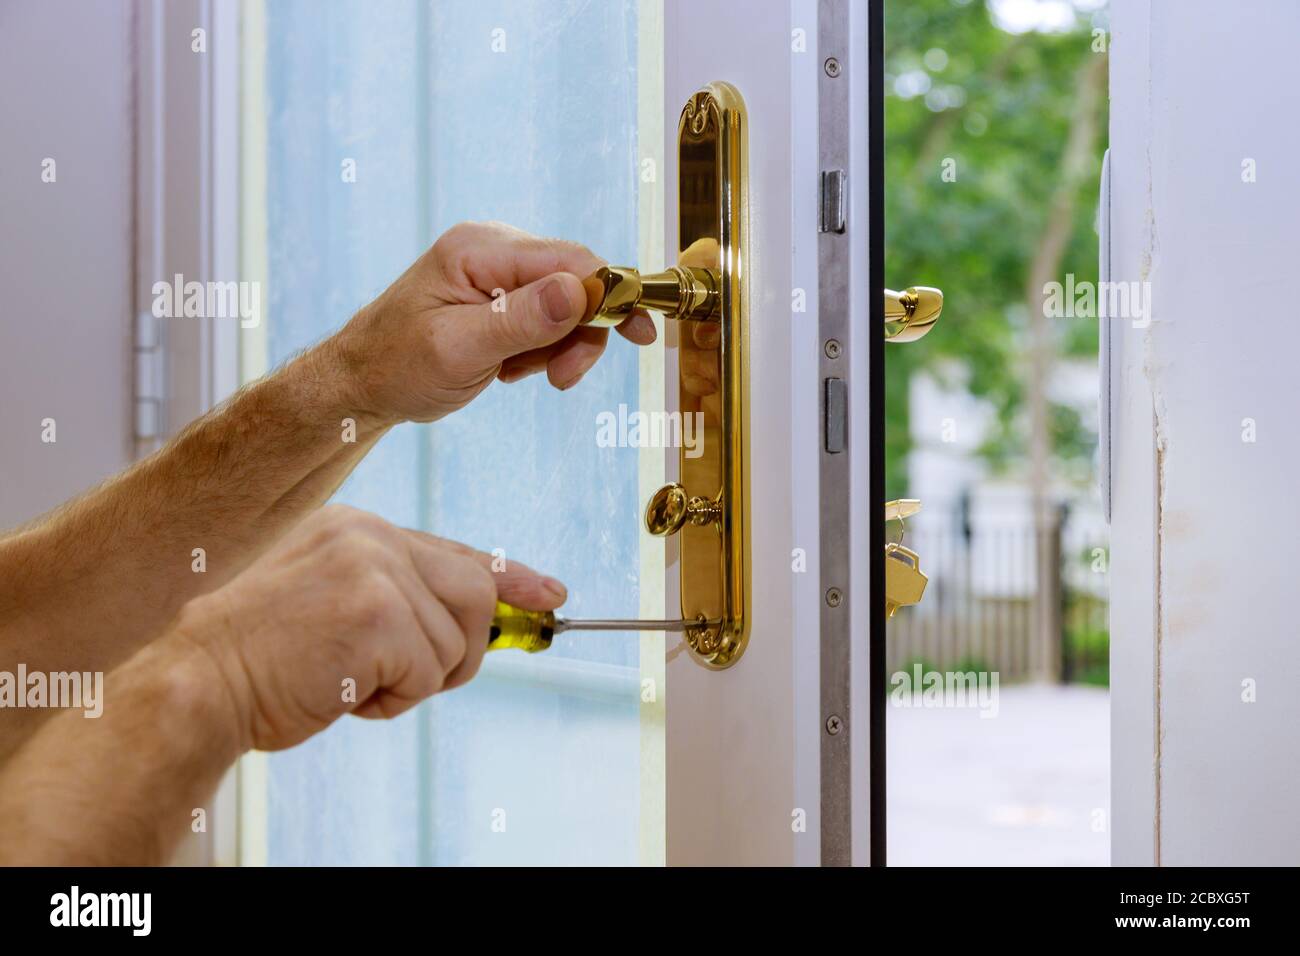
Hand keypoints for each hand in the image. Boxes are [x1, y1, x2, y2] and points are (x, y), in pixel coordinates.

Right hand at [172, 505, 565, 752]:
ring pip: (457, 640)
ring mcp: (375, 570)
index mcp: (358, 529)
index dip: (510, 578)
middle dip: (462, 650)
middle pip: (475, 593)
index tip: (548, 593)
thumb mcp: (330, 604)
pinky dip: (395, 700)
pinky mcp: (377, 613)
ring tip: (355, 682)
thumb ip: (397, 599)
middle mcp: (371, 537)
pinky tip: (345, 694)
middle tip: (412, 679)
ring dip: (417, 681)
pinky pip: (429, 671)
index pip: (456, 551)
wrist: (196, 681)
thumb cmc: (258, 657)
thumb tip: (475, 624)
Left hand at [328, 221, 656, 425]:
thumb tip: (580, 291)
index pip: (570, 258)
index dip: (611, 294)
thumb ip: (520, 320)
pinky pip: (547, 317)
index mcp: (478, 250)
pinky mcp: (500, 294)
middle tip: (562, 377)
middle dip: (580, 332)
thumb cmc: (395, 367)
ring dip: (557, 346)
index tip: (639, 334)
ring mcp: (497, 271)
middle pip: (575, 279)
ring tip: (518, 374)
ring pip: (566, 304)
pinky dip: (541, 348)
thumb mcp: (458, 350)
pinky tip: (509, 367)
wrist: (360, 384)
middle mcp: (492, 249)